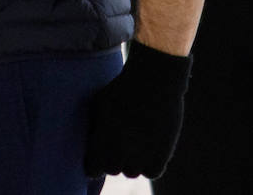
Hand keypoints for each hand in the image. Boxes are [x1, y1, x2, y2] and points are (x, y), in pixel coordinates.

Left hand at [84, 41, 191, 178]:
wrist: (153, 80)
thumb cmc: (122, 88)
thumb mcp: (98, 105)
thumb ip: (94, 129)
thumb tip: (91, 144)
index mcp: (100, 142)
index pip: (93, 170)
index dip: (95, 162)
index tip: (99, 152)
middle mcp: (119, 153)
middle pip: (112, 169)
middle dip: (113, 158)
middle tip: (120, 141)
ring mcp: (141, 156)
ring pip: (132, 172)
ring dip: (132, 162)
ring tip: (135, 141)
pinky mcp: (162, 155)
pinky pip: (153, 171)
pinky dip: (150, 164)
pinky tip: (149, 147)